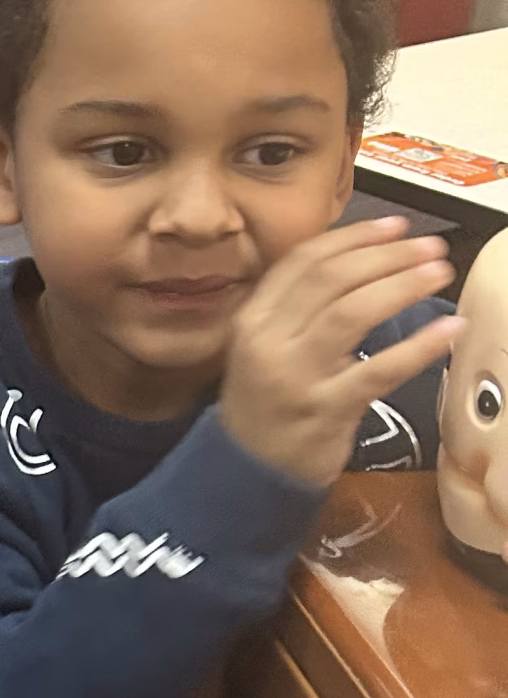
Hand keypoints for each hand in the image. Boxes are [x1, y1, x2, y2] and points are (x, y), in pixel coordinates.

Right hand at [219, 218, 458, 488]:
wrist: (246, 471)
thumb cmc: (267, 402)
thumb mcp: (266, 346)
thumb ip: (298, 307)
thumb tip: (361, 259)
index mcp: (254, 317)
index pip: (304, 261)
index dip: (355, 236)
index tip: (396, 225)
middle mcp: (270, 340)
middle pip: (331, 279)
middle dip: (387, 255)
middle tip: (430, 246)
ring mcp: (297, 376)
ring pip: (352, 313)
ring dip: (401, 285)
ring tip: (438, 273)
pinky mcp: (327, 410)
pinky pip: (379, 371)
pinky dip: (418, 347)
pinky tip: (449, 330)